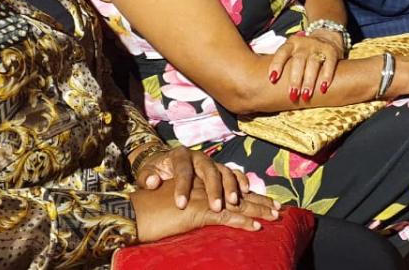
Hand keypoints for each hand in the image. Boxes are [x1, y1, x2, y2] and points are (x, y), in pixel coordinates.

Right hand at [131, 182, 279, 242]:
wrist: (131, 212)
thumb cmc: (147, 210)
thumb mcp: (172, 201)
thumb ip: (189, 200)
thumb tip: (206, 208)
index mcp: (197, 180)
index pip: (227, 183)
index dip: (246, 193)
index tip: (263, 200)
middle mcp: (202, 184)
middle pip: (236, 191)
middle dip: (259, 200)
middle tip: (278, 209)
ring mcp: (201, 197)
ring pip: (236, 203)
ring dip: (257, 210)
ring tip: (273, 217)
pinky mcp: (197, 211)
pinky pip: (225, 217)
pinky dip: (242, 222)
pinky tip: (255, 227)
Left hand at [136, 146, 249, 211]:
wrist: (165, 163)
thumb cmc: (156, 171)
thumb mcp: (146, 172)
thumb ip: (147, 177)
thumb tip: (154, 181)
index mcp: (180, 155)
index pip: (183, 170)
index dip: (182, 187)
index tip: (181, 204)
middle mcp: (198, 156)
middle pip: (209, 170)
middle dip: (213, 189)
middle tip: (216, 207)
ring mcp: (211, 162)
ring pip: (224, 171)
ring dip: (230, 187)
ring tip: (233, 203)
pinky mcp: (220, 169)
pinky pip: (234, 172)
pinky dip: (241, 181)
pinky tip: (246, 192)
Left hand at [267, 31, 342, 101]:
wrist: (327, 35)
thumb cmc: (304, 50)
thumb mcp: (293, 50)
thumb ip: (284, 63)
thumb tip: (267, 83)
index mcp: (291, 44)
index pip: (282, 53)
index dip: (277, 65)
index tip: (272, 79)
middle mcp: (304, 44)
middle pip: (298, 61)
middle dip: (295, 79)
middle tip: (292, 94)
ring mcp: (318, 47)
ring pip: (313, 64)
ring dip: (309, 81)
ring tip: (306, 95)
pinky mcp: (332, 51)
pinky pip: (329, 64)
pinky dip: (326, 76)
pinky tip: (323, 87)